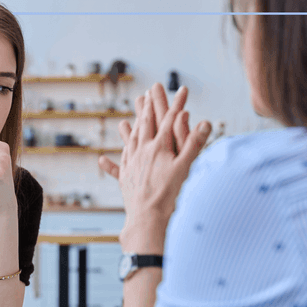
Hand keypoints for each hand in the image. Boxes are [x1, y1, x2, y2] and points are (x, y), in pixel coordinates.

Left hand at [98, 83, 211, 252]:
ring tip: (124, 121)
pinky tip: (102, 160)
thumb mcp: (186, 167)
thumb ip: (194, 144)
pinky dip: (112, 161)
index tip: (182, 89)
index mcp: (159, 147)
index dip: (177, 103)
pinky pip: (117, 166)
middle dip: (147, 108)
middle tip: (147, 93)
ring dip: (128, 130)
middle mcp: (142, 151)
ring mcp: (131, 165)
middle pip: (144, 124)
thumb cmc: (169, 194)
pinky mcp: (125, 180)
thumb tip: (204, 122)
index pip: (169, 119)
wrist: (148, 218)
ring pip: (129, 142)